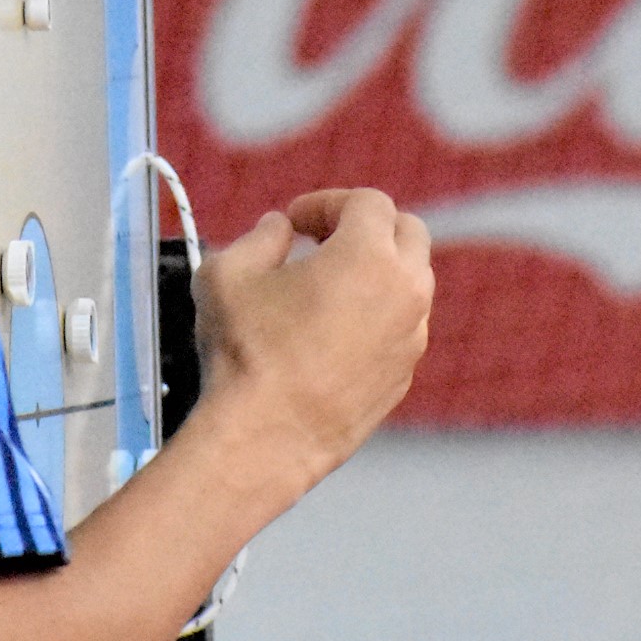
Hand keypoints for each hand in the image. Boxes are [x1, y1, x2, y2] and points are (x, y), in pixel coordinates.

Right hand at [190, 187, 433, 497]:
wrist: (264, 438)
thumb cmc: (247, 357)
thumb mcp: (229, 273)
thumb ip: (260, 236)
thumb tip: (277, 230)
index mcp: (368, 256)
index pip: (368, 202)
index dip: (327, 203)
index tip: (297, 221)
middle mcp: (404, 293)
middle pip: (408, 233)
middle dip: (366, 228)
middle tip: (324, 240)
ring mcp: (410, 339)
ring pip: (411, 283)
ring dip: (376, 272)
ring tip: (326, 287)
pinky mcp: (403, 376)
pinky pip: (402, 329)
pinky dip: (376, 318)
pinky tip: (331, 333)